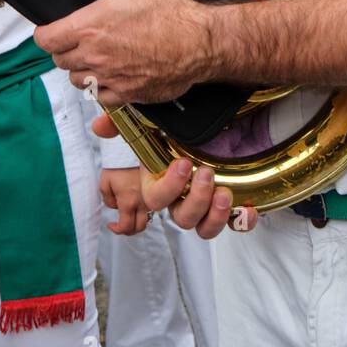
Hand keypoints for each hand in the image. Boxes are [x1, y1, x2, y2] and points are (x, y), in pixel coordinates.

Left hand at [34, 0, 210, 105]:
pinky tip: (112, 74)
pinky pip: (100, 97)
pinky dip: (101, 87)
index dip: (46, 34)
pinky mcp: (128, 95)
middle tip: (78, 39)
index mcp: (90, 27)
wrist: (201, 40)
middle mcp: (95, 56)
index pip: (46, 40)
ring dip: (81, 69)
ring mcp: (111, 78)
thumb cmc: (171, 7)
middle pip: (60, 61)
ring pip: (78, 80)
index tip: (52, 30)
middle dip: (65, 49)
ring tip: (94, 56)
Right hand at [93, 111, 258, 239]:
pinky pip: (232, 225)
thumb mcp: (153, 118)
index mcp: (161, 181)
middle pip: (181, 218)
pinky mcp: (228, 203)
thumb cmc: (179, 123)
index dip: (168, 188)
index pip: (156, 199)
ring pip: (202, 228)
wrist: (218, 118)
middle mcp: (181, 197)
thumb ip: (124, 122)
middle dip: (194, 200)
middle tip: (206, 172)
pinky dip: (239, 222)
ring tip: (223, 192)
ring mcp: (204, 202)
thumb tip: (99, 125)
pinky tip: (247, 210)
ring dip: (212, 216)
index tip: (183, 163)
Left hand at [99, 167, 150, 234]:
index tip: (111, 225)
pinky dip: (145, 212)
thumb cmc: (118, 164)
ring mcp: (150, 196)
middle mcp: (142, 202)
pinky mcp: (155, 190)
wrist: (132, 150)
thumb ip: (108, 200)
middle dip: (128, 230)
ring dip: (138, 222)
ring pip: (148, 219)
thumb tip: (115, 206)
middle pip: (139, 227)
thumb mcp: (105, 183)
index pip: (126, 227)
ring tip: (129, 216)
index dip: (116, 230)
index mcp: (128, 202)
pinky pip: (152, 207)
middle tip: (121, 225)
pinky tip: (137, 206)